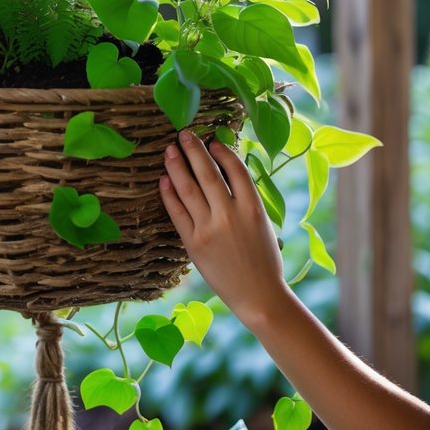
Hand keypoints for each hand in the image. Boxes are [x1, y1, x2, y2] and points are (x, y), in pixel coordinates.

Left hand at [159, 130, 285, 327]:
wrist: (259, 296)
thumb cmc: (265, 260)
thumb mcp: (263, 224)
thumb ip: (245, 200)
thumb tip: (226, 173)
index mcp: (253, 208)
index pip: (235, 169)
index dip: (222, 152)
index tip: (212, 141)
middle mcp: (230, 215)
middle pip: (207, 173)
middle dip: (194, 150)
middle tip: (183, 133)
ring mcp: (210, 229)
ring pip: (188, 189)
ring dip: (177, 166)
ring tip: (169, 150)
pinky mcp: (194, 244)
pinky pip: (177, 213)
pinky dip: (169, 194)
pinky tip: (164, 180)